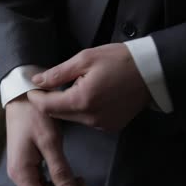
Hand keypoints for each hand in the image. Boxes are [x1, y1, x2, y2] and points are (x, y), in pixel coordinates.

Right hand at [5, 95, 91, 185]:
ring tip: (83, 184)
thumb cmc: (34, 115)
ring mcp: (23, 169)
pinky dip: (58, 183)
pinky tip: (72, 177)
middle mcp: (19, 175)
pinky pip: (43, 182)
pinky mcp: (28, 163)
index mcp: (22, 172)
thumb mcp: (50, 141)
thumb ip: (60, 170)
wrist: (22, 96)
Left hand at [27, 43, 151, 131]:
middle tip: (47, 87)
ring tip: (70, 88)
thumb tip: (37, 81)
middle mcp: (90, 118)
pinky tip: (87, 96)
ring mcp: (102, 125)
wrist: (153, 72)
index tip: (32, 89)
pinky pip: (87, 120)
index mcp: (82, 101)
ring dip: (66, 106)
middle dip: (49, 102)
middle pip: (58, 114)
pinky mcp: (110, 126)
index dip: (36, 98)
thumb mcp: (85, 59)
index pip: (47, 106)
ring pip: (72, 118)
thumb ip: (58, 73)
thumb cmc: (120, 60)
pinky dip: (81, 110)